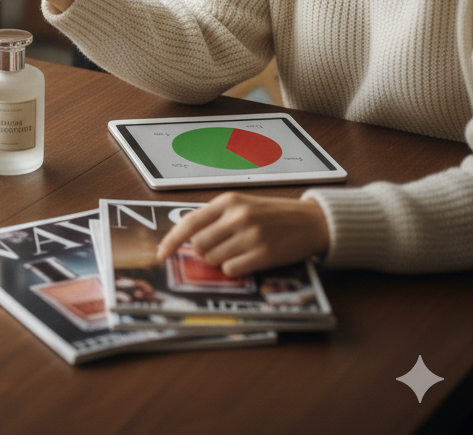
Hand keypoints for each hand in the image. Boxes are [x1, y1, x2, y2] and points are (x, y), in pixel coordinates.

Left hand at [155, 192, 329, 276]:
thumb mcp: (242, 205)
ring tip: (239, 252)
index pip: (189, 223)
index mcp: (228, 201)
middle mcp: (237, 216)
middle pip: (199, 245)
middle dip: (204, 252)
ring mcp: (251, 235)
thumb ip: (216, 218)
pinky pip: (232, 270)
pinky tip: (248, 260)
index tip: (161, 254)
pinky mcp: (264, 254)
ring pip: (214, 259)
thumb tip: (188, 239)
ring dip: (220, 261)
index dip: (171, 240)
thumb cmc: (273, 214)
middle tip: (221, 249)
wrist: (311, 221)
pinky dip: (234, 269)